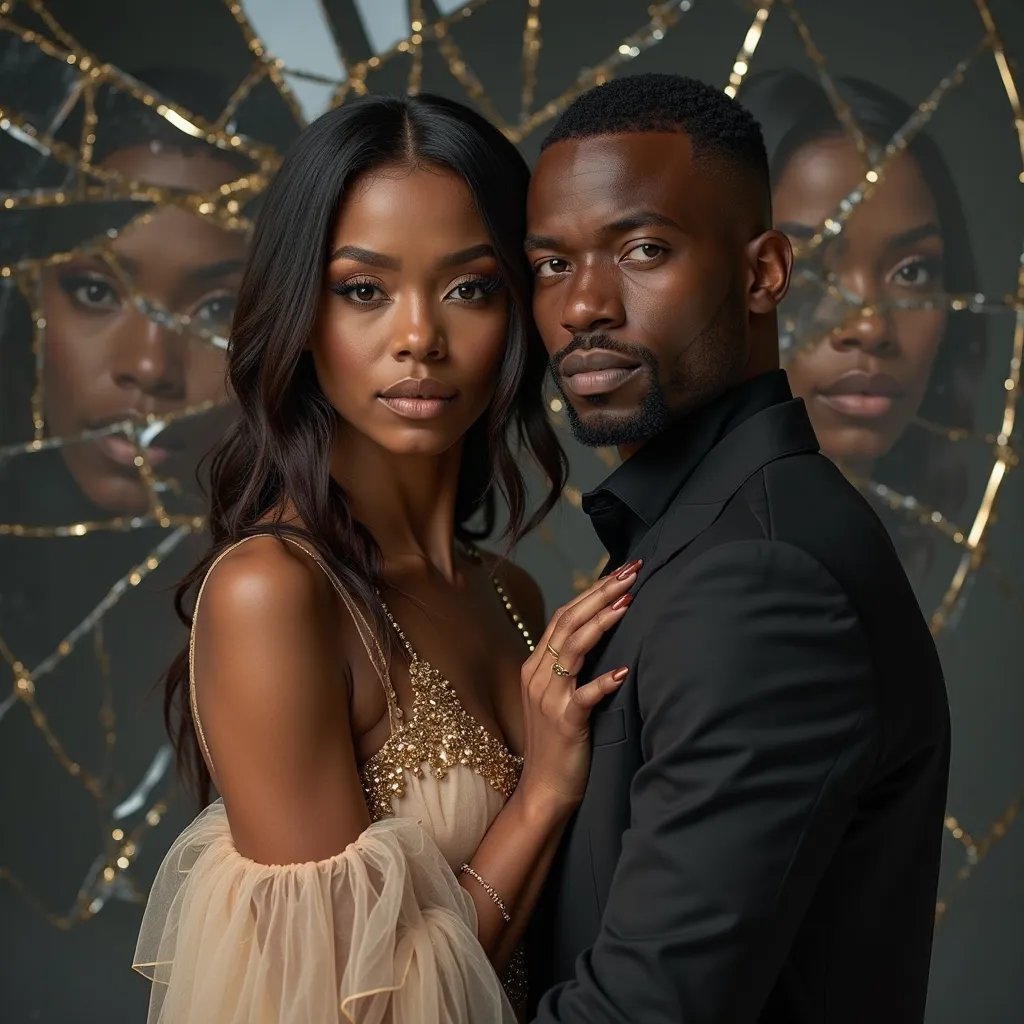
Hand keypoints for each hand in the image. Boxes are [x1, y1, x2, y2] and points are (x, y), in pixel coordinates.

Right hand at [517, 559, 640, 815]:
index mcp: (536, 665)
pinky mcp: (564, 722)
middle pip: (569, 623)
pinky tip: (624, 670)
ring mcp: (548, 698)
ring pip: (573, 648)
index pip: (564, 616)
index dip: (592, 591)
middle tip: (630, 572)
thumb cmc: (559, 742)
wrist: (543, 790)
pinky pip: (583, 696)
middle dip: (601, 594)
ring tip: (627, 602)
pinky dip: (603, 681)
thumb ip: (570, 666)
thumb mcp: (557, 697)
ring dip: (601, 623)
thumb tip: (599, 635)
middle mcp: (538, 675)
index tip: (620, 571)